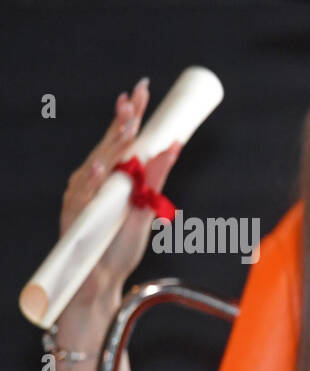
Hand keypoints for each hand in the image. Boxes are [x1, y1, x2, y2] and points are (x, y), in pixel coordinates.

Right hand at [61, 79, 181, 308]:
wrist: (102, 280)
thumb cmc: (120, 245)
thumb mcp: (146, 210)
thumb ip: (154, 181)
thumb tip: (171, 148)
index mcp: (112, 176)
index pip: (123, 139)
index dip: (132, 114)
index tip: (143, 90)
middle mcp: (94, 181)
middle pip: (109, 144)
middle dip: (123, 120)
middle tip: (136, 97)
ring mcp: (83, 196)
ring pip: (98, 164)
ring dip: (113, 144)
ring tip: (128, 124)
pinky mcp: (75, 217)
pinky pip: (85, 197)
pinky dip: (94, 183)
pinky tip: (103, 169)